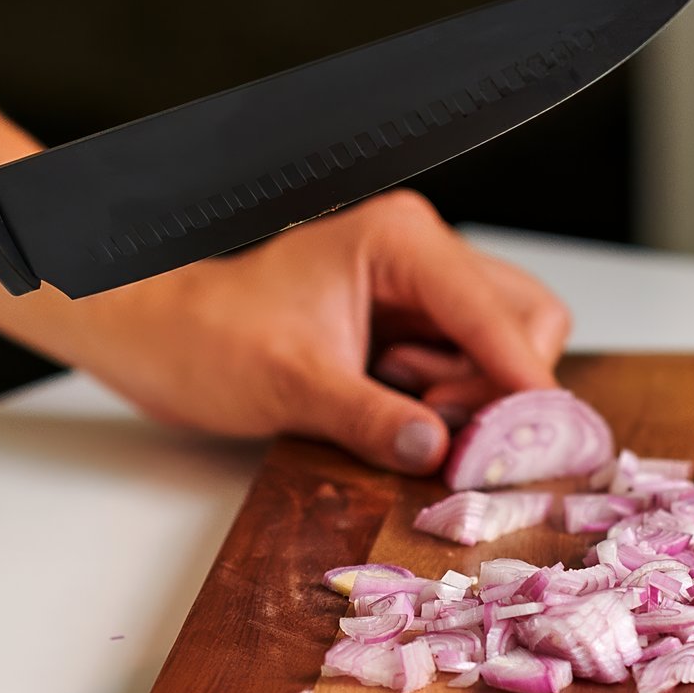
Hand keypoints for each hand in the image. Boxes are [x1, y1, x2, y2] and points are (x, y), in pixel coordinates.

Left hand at [67, 191, 570, 474]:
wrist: (158, 339)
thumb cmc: (207, 338)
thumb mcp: (292, 386)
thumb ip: (372, 418)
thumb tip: (438, 451)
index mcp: (398, 241)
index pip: (496, 311)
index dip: (520, 380)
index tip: (535, 440)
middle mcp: (418, 256)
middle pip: (523, 320)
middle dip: (500, 388)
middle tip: (449, 434)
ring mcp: (415, 291)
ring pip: (501, 346)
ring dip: (474, 399)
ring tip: (406, 418)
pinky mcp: (403, 327)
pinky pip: (464, 367)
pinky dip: (452, 403)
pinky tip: (399, 414)